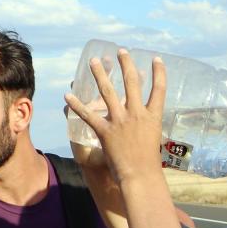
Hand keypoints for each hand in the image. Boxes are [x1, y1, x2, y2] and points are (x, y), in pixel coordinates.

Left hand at [64, 50, 166, 185]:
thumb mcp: (153, 139)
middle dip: (126, 64)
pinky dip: (76, 105)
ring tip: (94, 61)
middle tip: (121, 51)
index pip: (159, 89)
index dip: (159, 72)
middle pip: (132, 83)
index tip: (156, 59)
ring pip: (108, 92)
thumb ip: (147, 126)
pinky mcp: (105, 131)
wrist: (140, 176)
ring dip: (100, 74)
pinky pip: (87, 115)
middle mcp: (137, 115)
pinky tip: (68, 95)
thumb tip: (143, 122)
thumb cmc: (149, 163)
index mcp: (153, 117)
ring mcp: (120, 122)